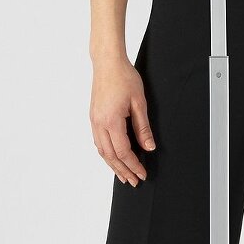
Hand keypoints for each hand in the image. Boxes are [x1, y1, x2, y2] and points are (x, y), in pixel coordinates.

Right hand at [90, 57, 155, 185]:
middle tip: (134, 181)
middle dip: (123, 171)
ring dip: (113, 165)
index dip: (133, 165)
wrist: (107, 62)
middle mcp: (99, 123)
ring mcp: (94, 120)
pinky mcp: (93, 117)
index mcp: (111, 120)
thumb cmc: (124, 77)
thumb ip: (143, 127)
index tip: (142, 173)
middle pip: (110, 156)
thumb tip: (149, 147)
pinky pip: (98, 141)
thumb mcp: (139, 102)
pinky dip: (106, 154)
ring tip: (123, 175)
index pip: (123, 152)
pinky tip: (112, 158)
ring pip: (102, 151)